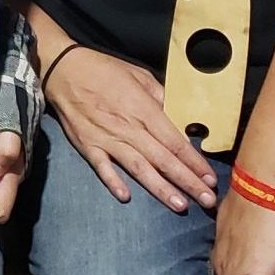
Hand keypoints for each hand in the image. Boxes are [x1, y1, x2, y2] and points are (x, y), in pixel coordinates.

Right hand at [45, 46, 217, 212]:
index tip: (210, 179)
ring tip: (180, 204)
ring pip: (138, 168)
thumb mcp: (139, 75)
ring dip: (160, 188)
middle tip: (207, 201)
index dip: (195, 162)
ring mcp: (107, 139)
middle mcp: (129, 128)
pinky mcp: (88, 145)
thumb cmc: (103, 70)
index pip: (175, 142)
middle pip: (163, 159)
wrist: (64, 70)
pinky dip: (113, 181)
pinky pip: (102, 167)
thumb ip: (160, 97)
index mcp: (144, 110)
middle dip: (188, 181)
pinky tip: (126, 196)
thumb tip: (178, 118)